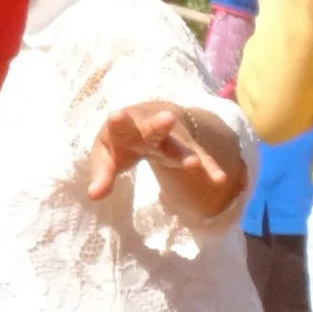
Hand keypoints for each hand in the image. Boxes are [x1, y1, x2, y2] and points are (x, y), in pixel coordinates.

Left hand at [87, 100, 242, 217]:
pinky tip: (219, 179)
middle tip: (166, 119)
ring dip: (185, 152)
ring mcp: (171, 139)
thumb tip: (93, 196)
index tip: (116, 115)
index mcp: (124, 128)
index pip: (120, 125)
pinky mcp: (187, 148)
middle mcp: (149, 130)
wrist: (150, 116)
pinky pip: (200, 158)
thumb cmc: (121, 140)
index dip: (118, 122)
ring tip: (193, 164)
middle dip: (158, 125)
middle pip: (153, 128)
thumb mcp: (106, 156)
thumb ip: (102, 174)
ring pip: (179, 144)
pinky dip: (209, 167)